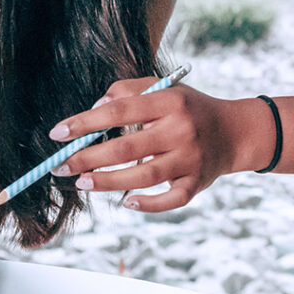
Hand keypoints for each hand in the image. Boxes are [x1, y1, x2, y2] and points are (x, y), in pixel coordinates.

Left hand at [47, 79, 271, 211]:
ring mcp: (191, 159)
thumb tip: (95, 108)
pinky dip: (148, 204)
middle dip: (88, 157)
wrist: (235, 132)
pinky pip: (170, 199)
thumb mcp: (164, 89)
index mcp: (170, 102)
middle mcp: (181, 130)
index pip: (120, 110)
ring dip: (108, 181)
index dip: (86, 122)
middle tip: (61, 166)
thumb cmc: (189, 109)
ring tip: (82, 183)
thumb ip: (128, 92)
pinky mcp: (197, 184)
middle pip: (127, 147)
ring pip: (144, 176)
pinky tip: (126, 202)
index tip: (58, 132)